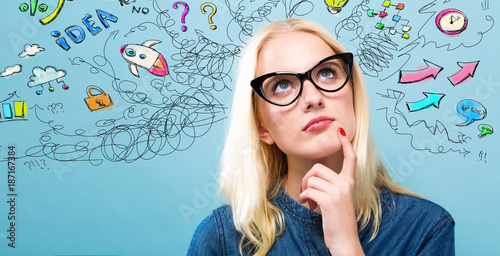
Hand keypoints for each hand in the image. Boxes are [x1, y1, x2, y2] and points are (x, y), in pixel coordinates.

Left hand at [298, 128, 363, 254]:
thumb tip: (314, 177)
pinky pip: (308, 190)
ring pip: (312, 179)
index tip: (341, 132)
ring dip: (305, 190)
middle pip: (318, 168)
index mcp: (350, 183)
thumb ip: (333, 186)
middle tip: (307, 192)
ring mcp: (339, 191)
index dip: (345, 144)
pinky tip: (308, 204)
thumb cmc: (339, 221)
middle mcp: (346, 184)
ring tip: (310, 202)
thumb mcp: (340, 200)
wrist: (345, 240)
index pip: (350, 158)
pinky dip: (304, 197)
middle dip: (307, 179)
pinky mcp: (329, 200)